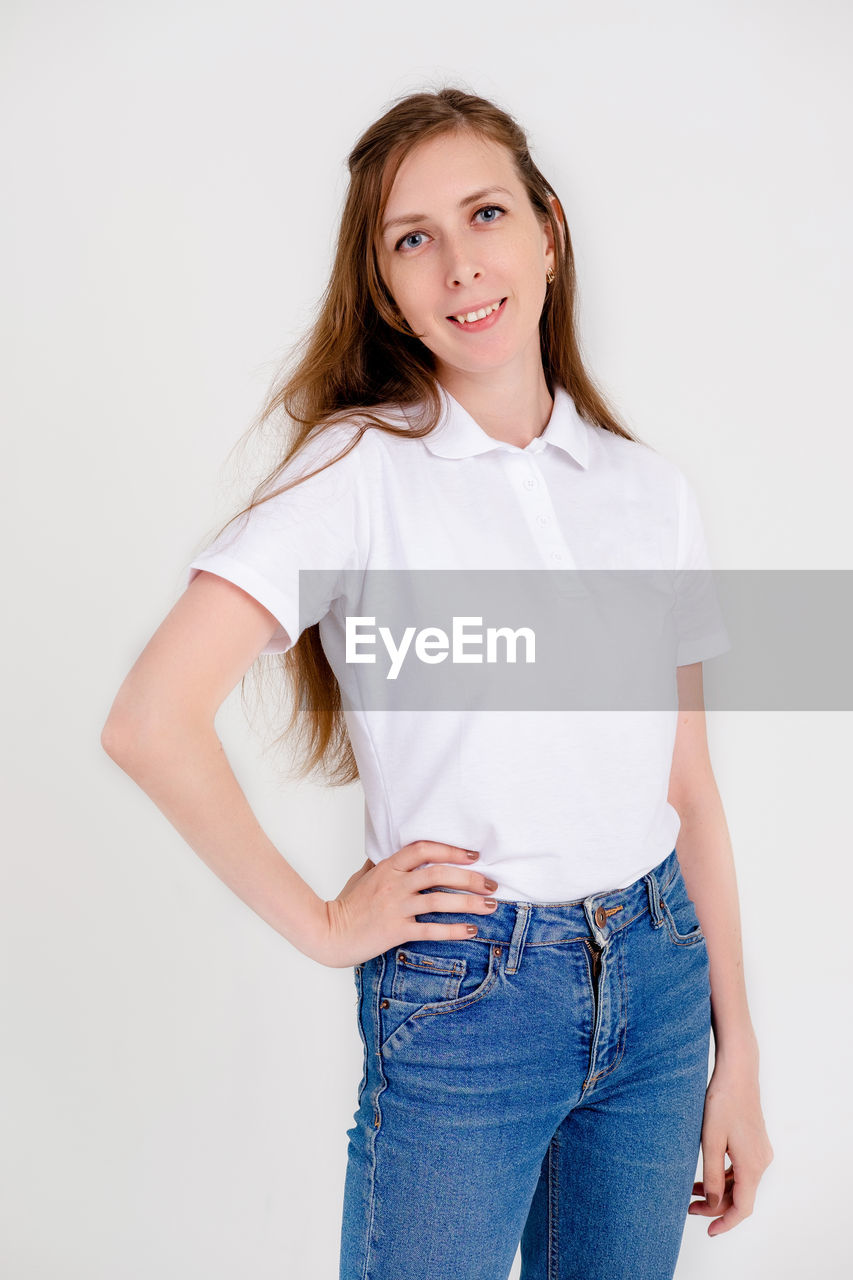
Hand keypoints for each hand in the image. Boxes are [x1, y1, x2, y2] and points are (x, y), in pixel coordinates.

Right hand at [315, 841, 498, 967]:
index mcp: (388, 867)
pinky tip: (471, 931)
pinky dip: (453, 930)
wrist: (328, 932)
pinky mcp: (396, 931)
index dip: (450, 849)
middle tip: (491, 883)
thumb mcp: (362, 876)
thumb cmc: (345, 904)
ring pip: (439, 901)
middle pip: (438, 874)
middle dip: (469, 878)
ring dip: (469, 903)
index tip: (473, 855)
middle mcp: (394, 884)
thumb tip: (392, 851)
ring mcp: (395, 908)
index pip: (423, 849)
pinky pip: (430, 929)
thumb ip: (380, 864)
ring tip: (490, 906)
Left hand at [687, 1055, 773, 1235]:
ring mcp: (760, 1151)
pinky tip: (707, 1175)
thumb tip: (714, 1204)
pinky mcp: (755, 1142)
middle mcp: (762, 1162)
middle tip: (689, 1208)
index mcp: (752, 1165)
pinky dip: (725, 1176)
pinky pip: (741, 1169)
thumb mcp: (711, 1140)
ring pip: (741, 1183)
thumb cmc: (722, 1102)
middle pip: (741, 1196)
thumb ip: (713, 1175)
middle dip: (716, 1206)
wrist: (737, 1072)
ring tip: (692, 1192)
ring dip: (719, 1191)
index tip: (708, 1231)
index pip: (743, 1208)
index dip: (726, 1223)